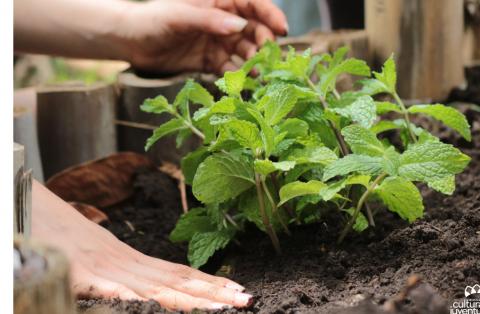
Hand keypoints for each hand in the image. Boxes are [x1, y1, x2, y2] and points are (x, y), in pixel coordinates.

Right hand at [31, 181, 251, 310]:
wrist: (27, 202)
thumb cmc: (61, 232)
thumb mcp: (97, 254)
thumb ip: (121, 274)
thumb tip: (144, 292)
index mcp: (131, 259)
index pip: (180, 273)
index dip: (211, 284)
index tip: (240, 293)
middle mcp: (125, 263)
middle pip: (177, 281)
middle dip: (214, 295)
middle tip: (247, 301)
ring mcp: (103, 267)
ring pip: (154, 288)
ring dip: (190, 300)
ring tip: (225, 307)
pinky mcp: (77, 273)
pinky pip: (105, 288)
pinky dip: (128, 297)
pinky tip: (147, 306)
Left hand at [118, 0, 287, 73]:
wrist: (130, 41)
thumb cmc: (152, 19)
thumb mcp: (180, 16)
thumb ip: (211, 21)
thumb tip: (241, 26)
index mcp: (219, 0)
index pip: (253, 3)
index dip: (271, 15)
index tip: (283, 29)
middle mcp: (223, 21)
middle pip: (255, 30)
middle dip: (265, 44)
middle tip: (268, 59)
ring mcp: (219, 42)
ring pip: (246, 51)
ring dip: (255, 63)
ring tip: (260, 76)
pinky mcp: (212, 61)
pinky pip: (231, 69)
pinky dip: (239, 77)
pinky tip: (243, 85)